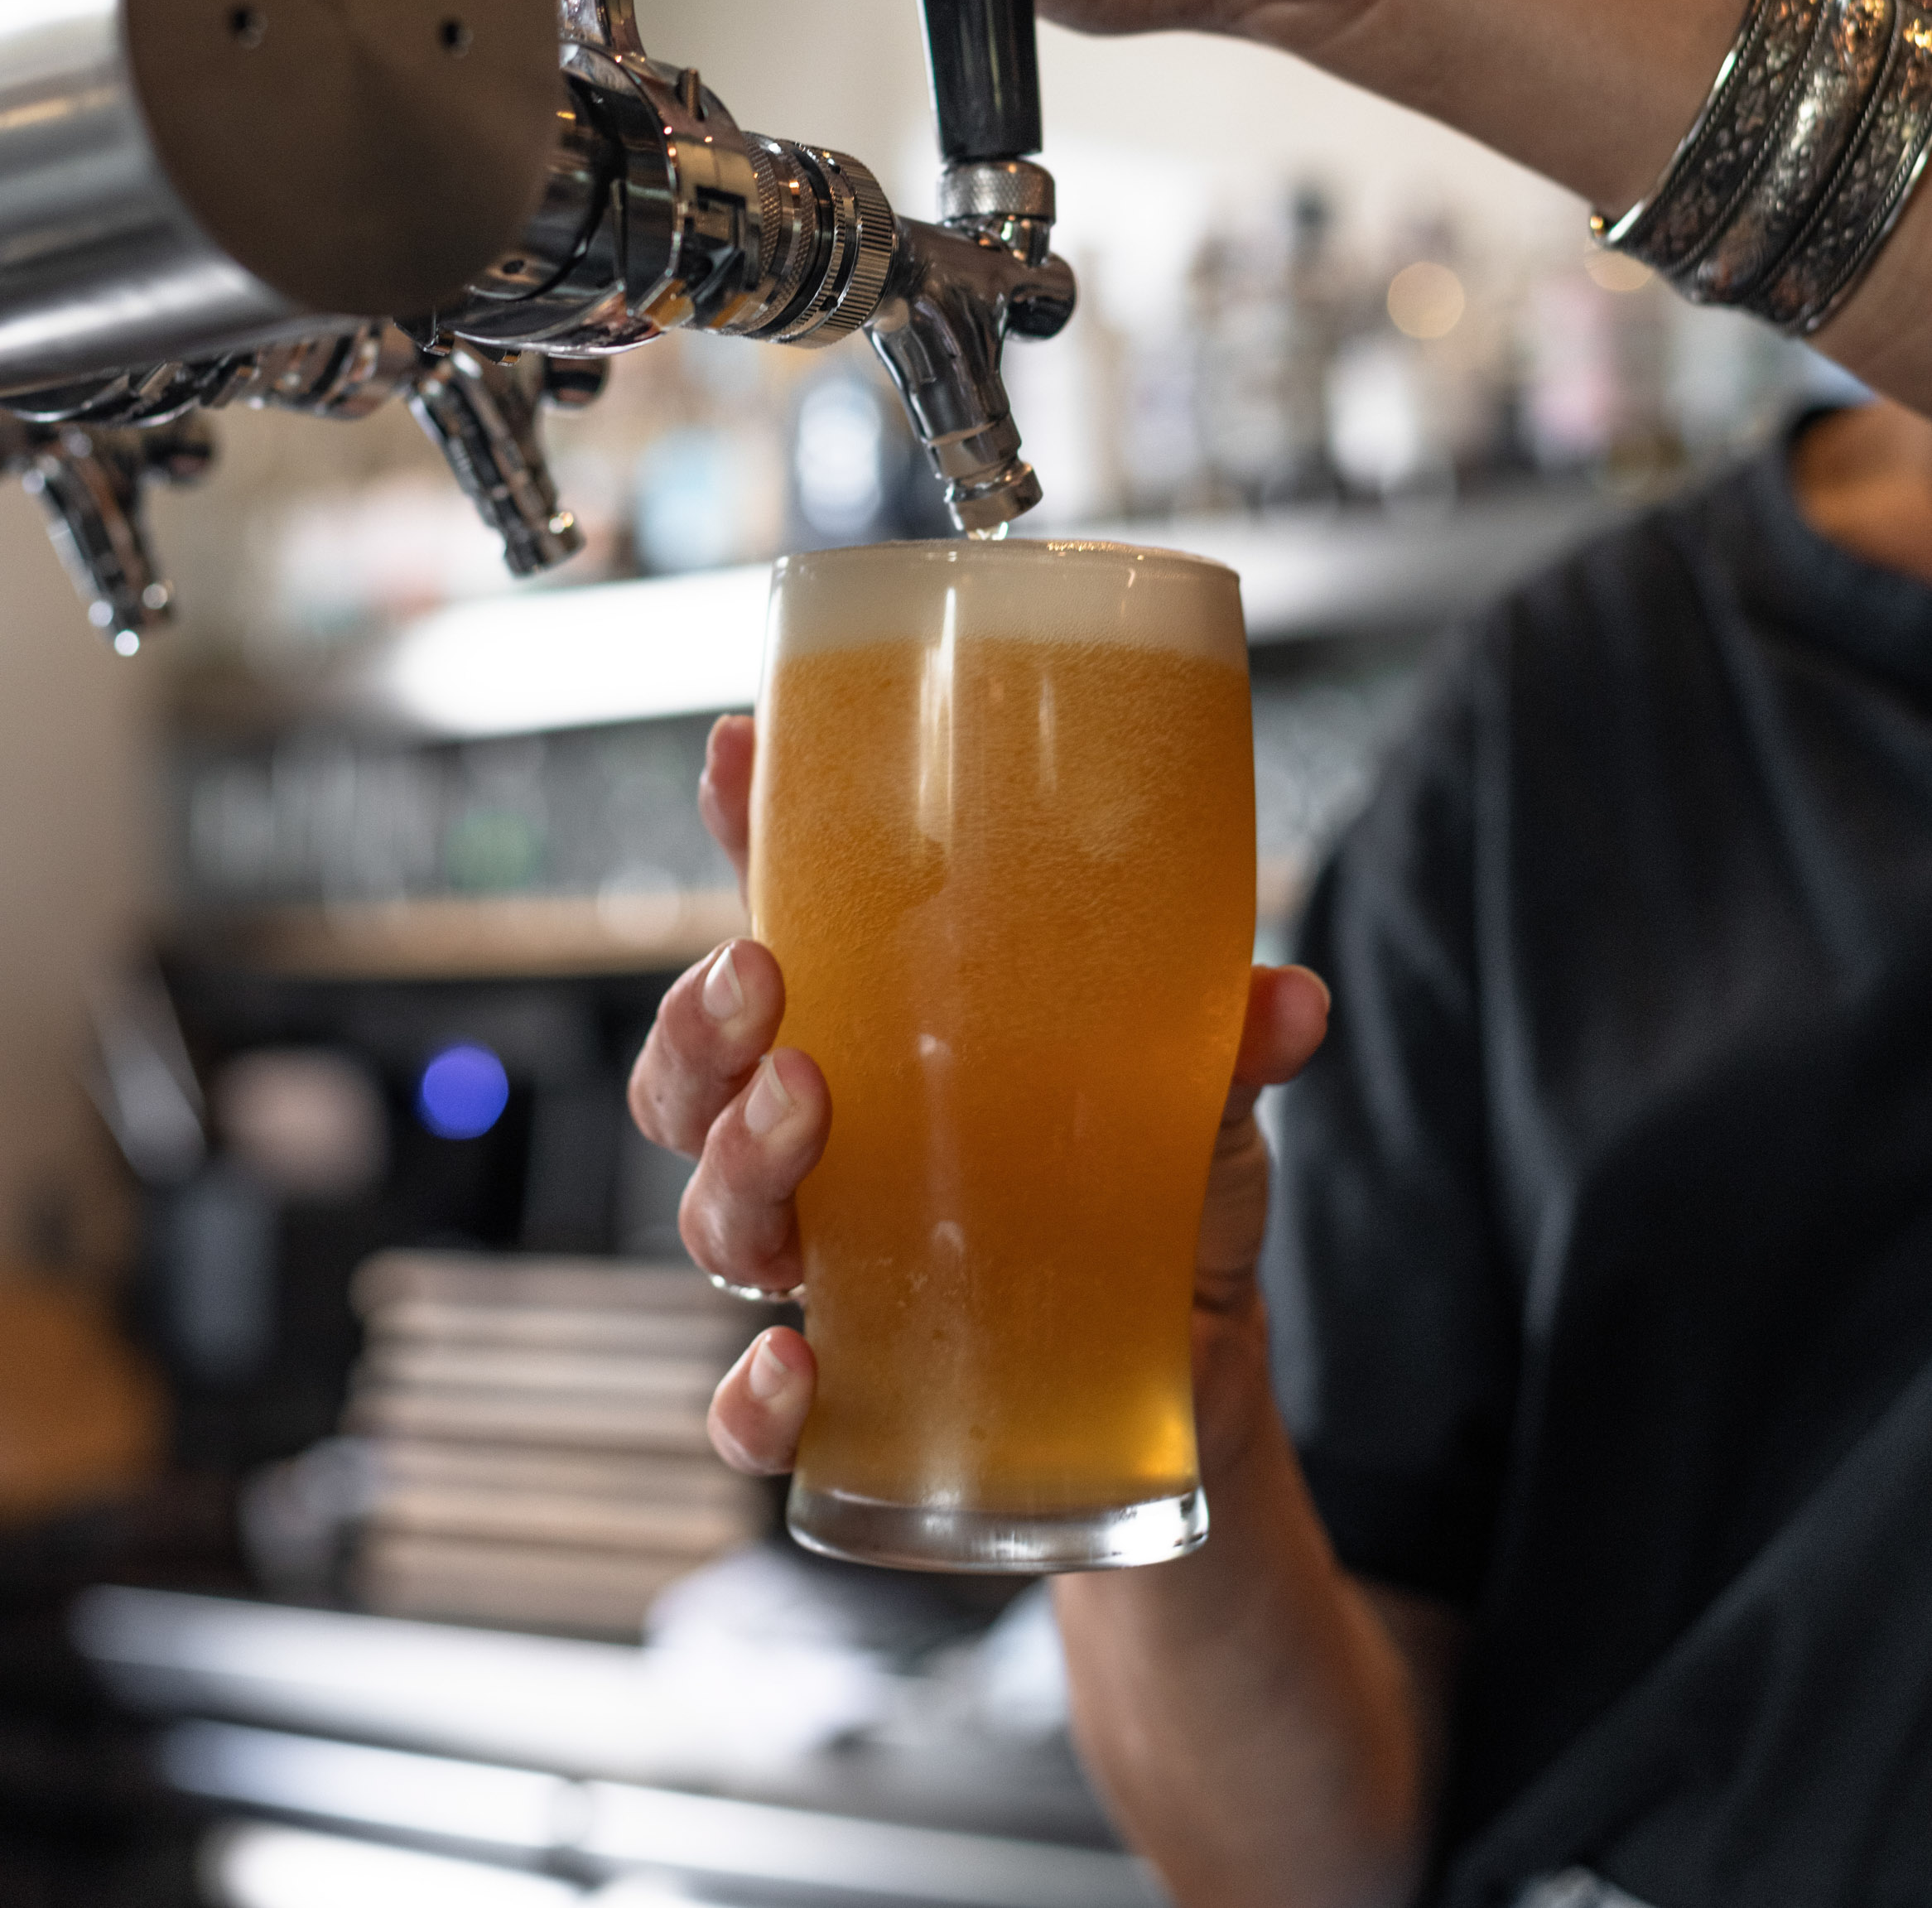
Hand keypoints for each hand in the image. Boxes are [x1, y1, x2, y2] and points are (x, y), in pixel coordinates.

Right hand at [628, 712, 1331, 1476]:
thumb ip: (1222, 1046)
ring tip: (803, 1111)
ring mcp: (827, 1270)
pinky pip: (750, 1412)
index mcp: (889, 1039)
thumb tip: (1291, 1000)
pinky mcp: (855, 1398)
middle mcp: (828, 1145)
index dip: (741, 832)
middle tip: (760, 975)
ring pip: (709, 1215)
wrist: (1191, 1387)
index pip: (788, 918)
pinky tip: (797, 1368)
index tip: (735, 751)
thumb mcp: (1199, 1106)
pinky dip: (752, 1399)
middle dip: (699, 1022)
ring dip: (734, 1164)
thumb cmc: (1159, 1205)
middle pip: (693, 1076)